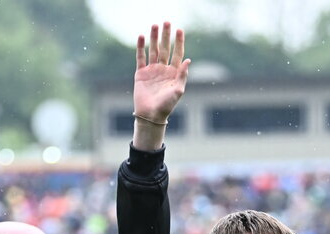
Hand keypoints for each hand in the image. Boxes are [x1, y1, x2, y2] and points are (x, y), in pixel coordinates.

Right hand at [132, 22, 189, 149]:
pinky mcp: (141, 74)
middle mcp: (163, 69)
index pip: (177, 53)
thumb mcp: (178, 91)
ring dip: (153, 38)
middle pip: (165, 48)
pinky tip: (142, 37)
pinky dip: (141, 47)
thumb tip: (188, 60)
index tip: (179, 30)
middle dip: (166, 36)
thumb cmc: (166, 106)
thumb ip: (182, 75)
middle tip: (167, 22)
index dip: (179, 42)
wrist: (150, 115)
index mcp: (174, 73)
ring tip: (154, 25)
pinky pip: (141, 58)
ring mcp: (152, 70)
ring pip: (153, 50)